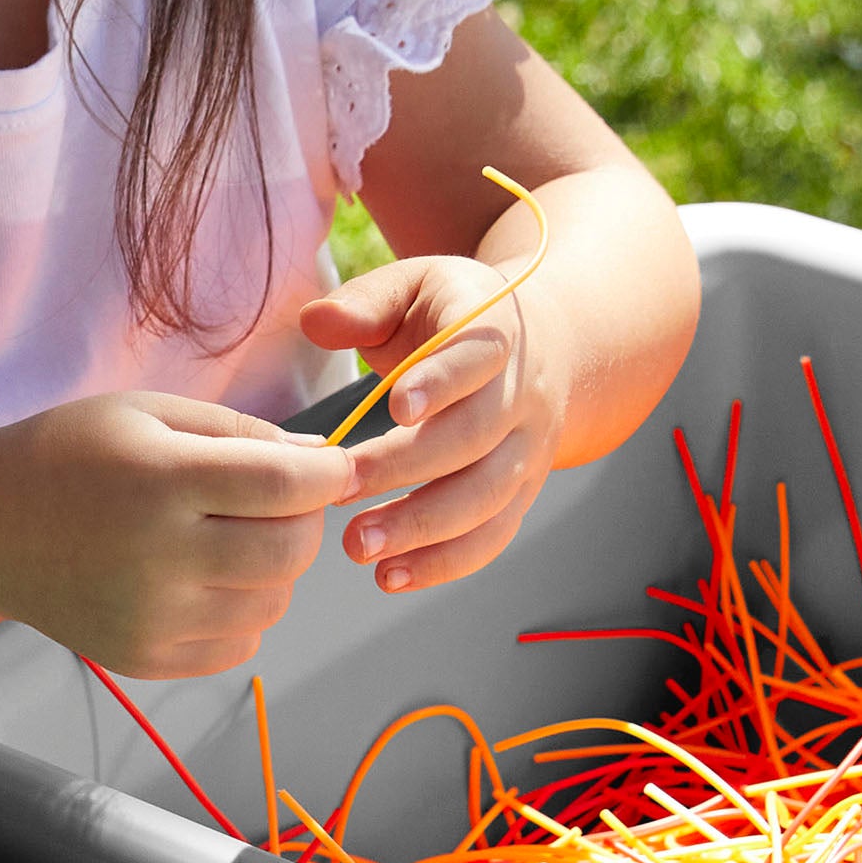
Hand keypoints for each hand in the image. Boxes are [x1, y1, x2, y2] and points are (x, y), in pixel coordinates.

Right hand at [0, 390, 353, 679]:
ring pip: (273, 603)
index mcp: (159, 482)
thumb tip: (319, 462)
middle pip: (291, 552)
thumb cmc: (66, 458)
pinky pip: (240, 645)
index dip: (328, 475)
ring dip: (274, 569)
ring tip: (232, 538)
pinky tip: (204, 579)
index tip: (330, 467)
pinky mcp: (144, 658)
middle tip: (280, 502)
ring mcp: (150, 618)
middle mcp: (157, 557)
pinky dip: (242, 612)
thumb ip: (239, 431)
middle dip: (305, 521)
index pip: (286, 488)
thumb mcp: (147, 413)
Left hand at [302, 248, 568, 595]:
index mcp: (496, 333)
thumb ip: (366, 302)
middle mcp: (523, 395)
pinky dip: (445, 562)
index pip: (477, 357)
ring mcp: (528, 450)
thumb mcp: (416, 286)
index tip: (395, 406)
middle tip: (341, 490)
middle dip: (407, 469)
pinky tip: (392, 576)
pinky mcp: (522, 493)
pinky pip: (493, 535)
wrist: (548, 346)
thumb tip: (314, 321)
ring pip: (488, 497)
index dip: (441, 380)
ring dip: (423, 528)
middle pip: (476, 438)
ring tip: (359, 547)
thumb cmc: (455, 318)